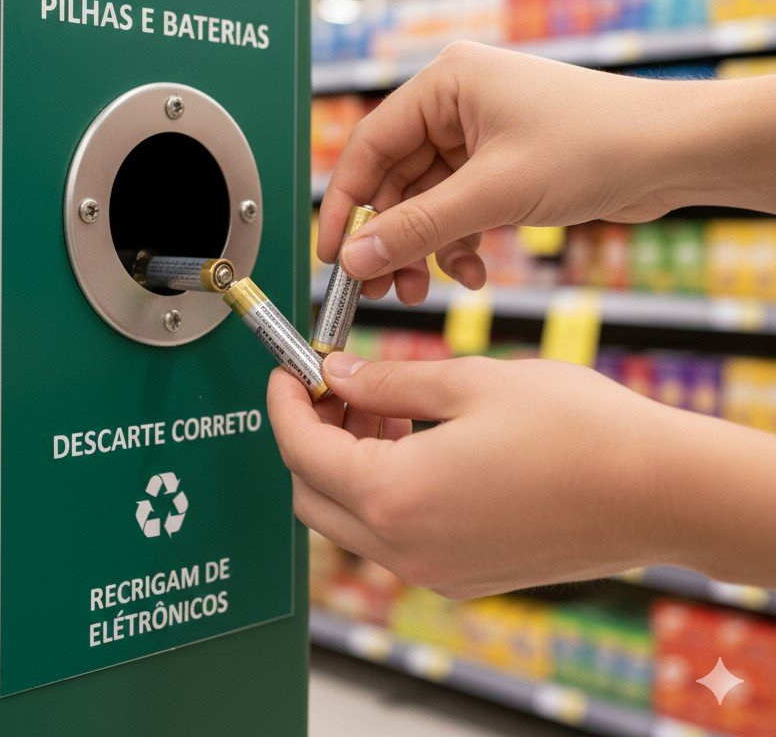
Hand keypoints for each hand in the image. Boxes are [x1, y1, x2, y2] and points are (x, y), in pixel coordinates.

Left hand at [269, 353, 690, 597]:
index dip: (284, 402)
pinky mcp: (463, 575)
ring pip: (349, 518)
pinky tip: (416, 439)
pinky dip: (382, 488)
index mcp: (395, 496)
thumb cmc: (576, 432)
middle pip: (311, 494)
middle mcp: (406, 548)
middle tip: (335, 384)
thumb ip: (386, 379)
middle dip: (309, 435)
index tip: (288, 370)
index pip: (300, 450)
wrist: (659, 491)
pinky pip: (393, 535)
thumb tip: (336, 374)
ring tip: (382, 402)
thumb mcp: (468, 380)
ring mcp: (435, 570)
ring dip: (346, 461)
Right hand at [318, 42, 773, 301]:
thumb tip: (356, 259)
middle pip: (395, 180)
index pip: (370, 146)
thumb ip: (417, 228)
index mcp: (445, 83)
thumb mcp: (493, 192)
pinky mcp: (503, 164)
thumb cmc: (598, 143)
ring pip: (426, 201)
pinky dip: (459, 243)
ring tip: (426, 289)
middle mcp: (457, 104)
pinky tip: (474, 271)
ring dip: (425, 248)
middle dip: (391, 238)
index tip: (332, 254)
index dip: (345, 205)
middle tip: (380, 286)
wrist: (676, 153)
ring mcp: (481, 135)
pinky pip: (458, 208)